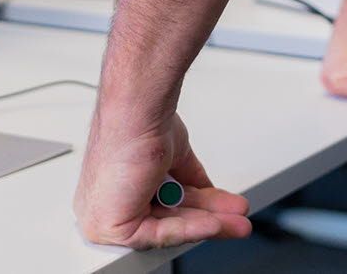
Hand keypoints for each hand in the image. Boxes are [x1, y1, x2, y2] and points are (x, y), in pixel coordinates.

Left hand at [75, 111, 250, 247]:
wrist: (134, 112)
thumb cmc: (138, 123)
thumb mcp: (172, 157)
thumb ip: (186, 179)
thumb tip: (205, 190)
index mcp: (121, 185)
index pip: (164, 206)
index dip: (197, 209)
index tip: (224, 209)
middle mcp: (112, 199)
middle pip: (169, 218)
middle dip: (209, 218)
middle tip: (236, 217)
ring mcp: (109, 212)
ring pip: (168, 227)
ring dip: (208, 225)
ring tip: (237, 222)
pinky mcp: (109, 224)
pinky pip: (159, 234)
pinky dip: (191, 229)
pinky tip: (215, 224)